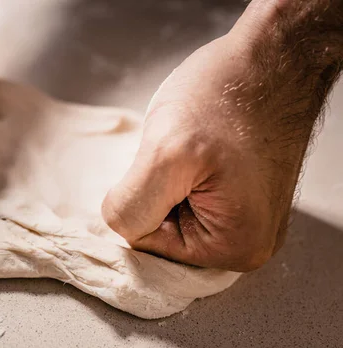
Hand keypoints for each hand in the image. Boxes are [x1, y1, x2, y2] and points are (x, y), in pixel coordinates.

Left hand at [102, 0, 342, 271]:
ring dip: (165, 181)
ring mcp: (242, 218)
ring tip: (193, 150)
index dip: (142, 201)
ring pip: (168, 213)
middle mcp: (245, 244)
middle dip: (156, 193)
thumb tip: (119, 226)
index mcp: (235, 248)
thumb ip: (132, 206)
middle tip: (181, 156)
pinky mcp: (236, 196)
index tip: (170, 167)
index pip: (146, 244)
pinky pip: (185, 199)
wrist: (270, 57)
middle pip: (159, 233)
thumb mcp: (167, 155)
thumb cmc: (227, 97)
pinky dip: (177, 174)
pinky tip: (197, 151)